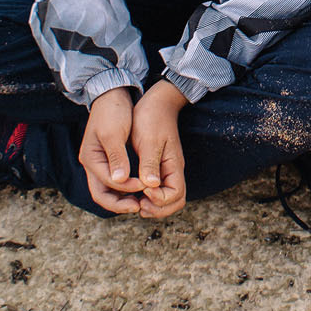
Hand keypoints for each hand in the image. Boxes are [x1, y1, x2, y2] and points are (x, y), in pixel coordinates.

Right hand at [79, 87, 142, 213]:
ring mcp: (99, 163)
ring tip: (142, 201)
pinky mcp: (108, 160)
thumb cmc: (113, 111)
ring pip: (107, 191)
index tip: (145, 186)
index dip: (127, 188)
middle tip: (140, 206)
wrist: (112, 94)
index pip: (107, 184)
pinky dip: (125, 189)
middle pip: (102, 194)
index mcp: (90, 158)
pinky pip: (114, 182)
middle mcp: (92, 164)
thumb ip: (117, 157)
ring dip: (123, 198)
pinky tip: (139, 188)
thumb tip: (120, 180)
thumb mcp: (114, 133)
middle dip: (120, 203)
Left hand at [130, 81, 188, 218]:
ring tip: (136, 202)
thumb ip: (150, 164)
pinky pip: (160, 190)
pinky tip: (135, 193)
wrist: (156, 102)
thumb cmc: (152, 118)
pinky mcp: (160, 167)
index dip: (158, 199)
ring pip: (168, 199)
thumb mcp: (148, 140)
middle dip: (158, 209)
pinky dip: (150, 197)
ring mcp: (167, 170)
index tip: (142, 190)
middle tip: (138, 205)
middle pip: (175, 202)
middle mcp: (173, 171)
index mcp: (174, 165)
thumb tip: (150, 186)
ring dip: (154, 205)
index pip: (175, 195)